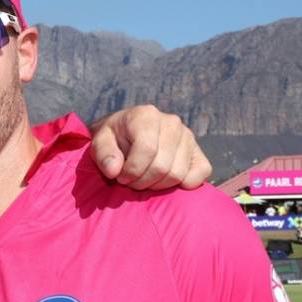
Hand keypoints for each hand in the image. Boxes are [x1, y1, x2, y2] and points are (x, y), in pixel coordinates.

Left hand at [89, 105, 211, 189]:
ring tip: (144, 178)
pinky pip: (201, 173)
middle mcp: (171, 122)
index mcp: (146, 115)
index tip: (120, 177)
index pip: (147, 150)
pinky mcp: (198, 152)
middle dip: (142, 181)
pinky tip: (164, 180)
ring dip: (157, 185)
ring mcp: (188, 136)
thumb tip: (114, 170)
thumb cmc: (114, 139)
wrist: (127, 134)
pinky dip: (183, 184)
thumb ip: (103, 155)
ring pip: (177, 174)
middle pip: (162, 166)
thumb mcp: (100, 142)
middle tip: (130, 181)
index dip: (132, 171)